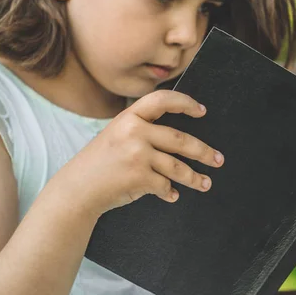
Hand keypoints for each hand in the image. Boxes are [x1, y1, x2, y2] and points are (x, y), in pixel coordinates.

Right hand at [56, 90, 223, 216]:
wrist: (77, 189)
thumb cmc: (99, 163)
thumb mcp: (116, 135)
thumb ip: (142, 130)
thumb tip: (180, 138)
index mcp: (129, 117)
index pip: (163, 100)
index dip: (185, 103)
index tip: (202, 111)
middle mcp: (134, 132)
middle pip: (181, 140)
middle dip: (204, 152)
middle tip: (218, 159)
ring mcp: (138, 155)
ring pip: (178, 167)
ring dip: (196, 178)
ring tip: (206, 183)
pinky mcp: (140, 177)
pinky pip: (165, 185)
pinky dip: (170, 191)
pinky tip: (172, 194)